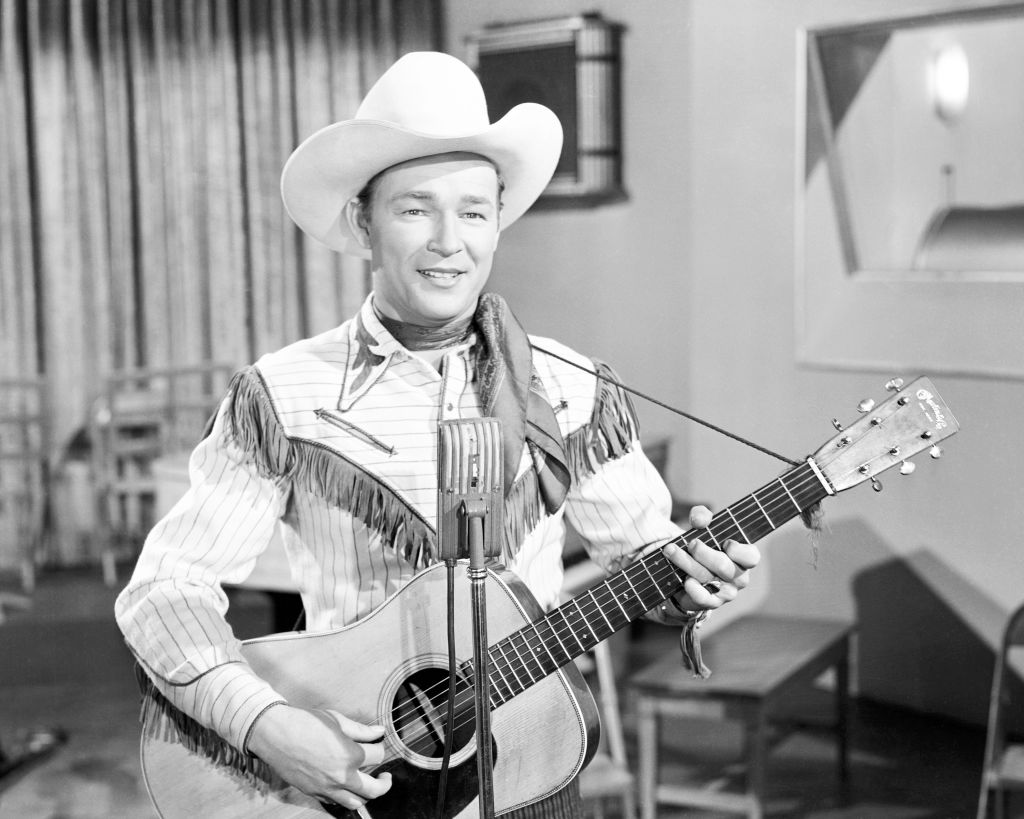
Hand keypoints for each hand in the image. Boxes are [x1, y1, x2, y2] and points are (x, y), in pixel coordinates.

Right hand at [247, 703, 391, 810]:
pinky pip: (335, 803)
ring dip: (365, 795)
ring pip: (355, 802)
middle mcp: (342, 776)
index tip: (378, 742)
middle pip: (374, 789)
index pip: (378, 757)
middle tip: (386, 776)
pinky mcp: (313, 793)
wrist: (275, 734)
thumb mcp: (337, 720)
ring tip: (368, 784)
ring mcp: (327, 788)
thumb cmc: (305, 723)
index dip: (380, 747)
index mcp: (350, 755)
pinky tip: (346, 787)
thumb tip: (379, 732)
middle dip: (384, 783)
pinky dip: (344, 797)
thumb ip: (361, 730)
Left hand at [660, 505, 759, 610]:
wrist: (688, 572)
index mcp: (743, 558)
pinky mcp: (710, 603)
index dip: (739, 551)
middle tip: (691, 543)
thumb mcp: (703, 527)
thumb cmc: (703, 546)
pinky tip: (685, 580)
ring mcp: (726, 592)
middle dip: (704, 553)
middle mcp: (738, 576)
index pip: (751, 557)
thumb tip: (700, 520)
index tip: (725, 542)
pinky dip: (693, 589)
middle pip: (723, 566)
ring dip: (686, 563)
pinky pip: (704, 599)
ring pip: (707, 578)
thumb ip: (702, 516)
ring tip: (671, 551)